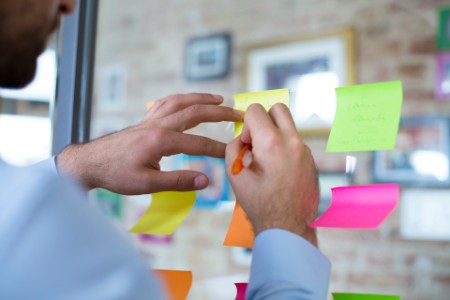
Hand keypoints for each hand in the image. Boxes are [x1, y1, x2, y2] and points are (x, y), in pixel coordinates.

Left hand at [56, 93, 242, 194]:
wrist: (90, 162)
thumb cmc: (116, 174)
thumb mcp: (147, 184)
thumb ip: (178, 181)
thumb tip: (206, 181)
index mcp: (161, 140)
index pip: (198, 143)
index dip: (218, 149)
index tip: (234, 152)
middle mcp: (158, 125)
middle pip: (194, 112)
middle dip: (219, 113)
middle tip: (238, 114)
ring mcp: (150, 119)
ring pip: (180, 101)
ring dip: (201, 98)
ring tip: (219, 99)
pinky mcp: (144, 120)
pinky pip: (165, 103)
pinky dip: (180, 99)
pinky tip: (187, 100)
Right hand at [225, 103, 318, 245]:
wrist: (287, 226)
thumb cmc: (260, 203)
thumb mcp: (234, 175)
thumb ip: (233, 148)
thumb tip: (243, 139)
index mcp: (272, 143)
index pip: (256, 110)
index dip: (246, 126)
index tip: (247, 144)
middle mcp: (292, 142)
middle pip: (278, 109)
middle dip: (264, 119)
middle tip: (257, 141)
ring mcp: (305, 151)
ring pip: (288, 127)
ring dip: (275, 135)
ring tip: (267, 161)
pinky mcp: (311, 160)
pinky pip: (295, 143)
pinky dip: (285, 149)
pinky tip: (279, 171)